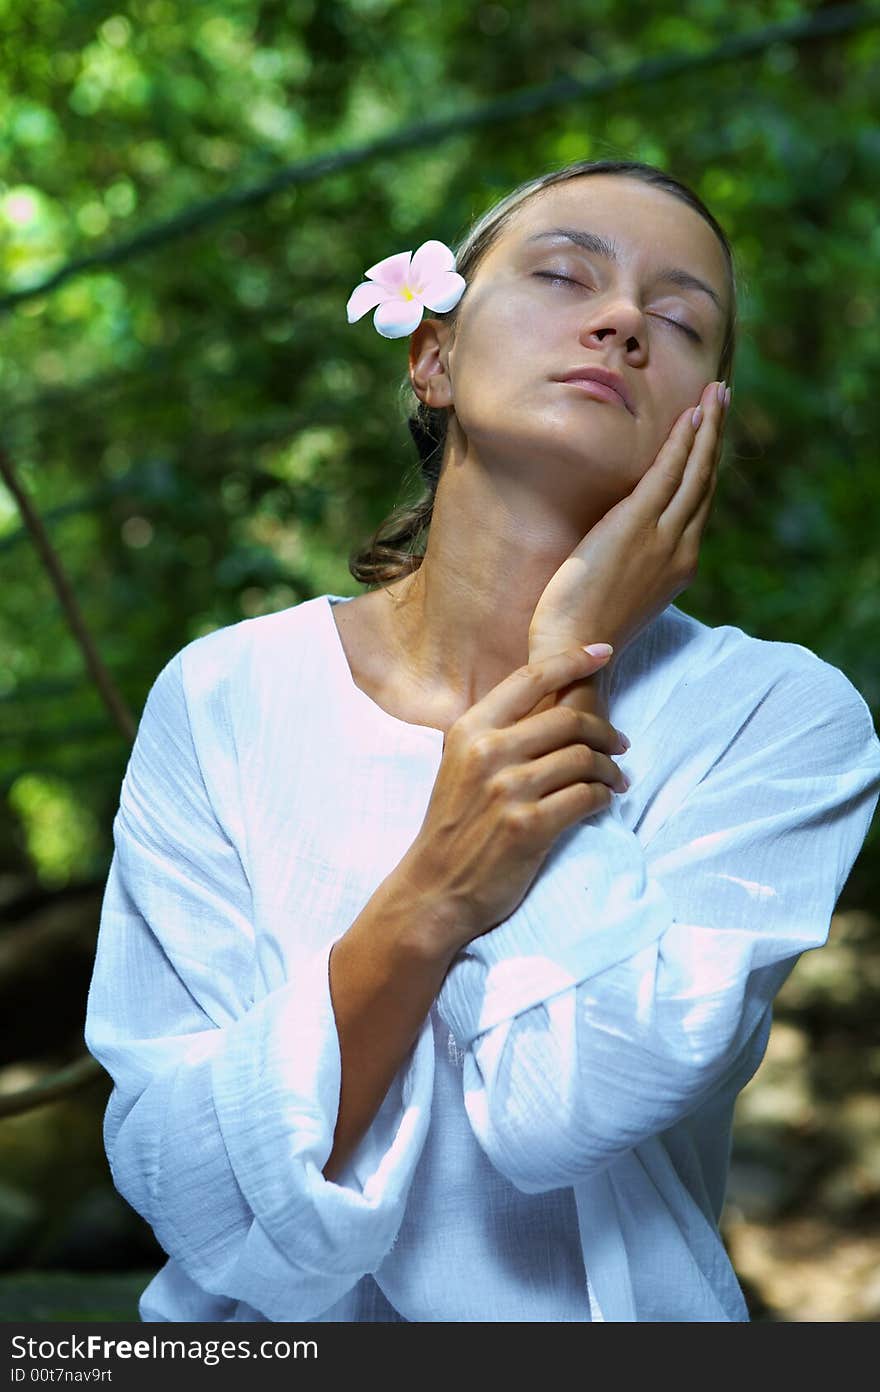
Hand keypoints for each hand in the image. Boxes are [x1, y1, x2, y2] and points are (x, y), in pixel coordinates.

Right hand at [395, 646, 627, 950]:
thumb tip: (548, 702)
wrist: (434, 888)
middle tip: (619, 744)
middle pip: (568, 719)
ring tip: (616, 779)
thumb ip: (494, 733)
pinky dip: (603, 797)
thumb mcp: (459, 765)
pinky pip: (586, 797)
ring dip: (610, 768)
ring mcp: (508, 790)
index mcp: (470, 730)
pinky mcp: (529, 827)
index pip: (530, 678)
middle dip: (605, 729)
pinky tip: (603, 801)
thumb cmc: (453, 826)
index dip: (573, 660)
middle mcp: (487, 753)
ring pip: (583, 759)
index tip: (603, 652)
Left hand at [528, 379, 729, 666]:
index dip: (704, 465)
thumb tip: (615, 545)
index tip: (709, 434)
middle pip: (704, 482)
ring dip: (706, 429)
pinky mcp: (636, 528)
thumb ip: (628, 565)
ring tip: (716, 393)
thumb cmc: (581, 632)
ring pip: (694, 473)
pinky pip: (666, 476)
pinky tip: (690, 417)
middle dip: (714, 436)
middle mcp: (679, 550)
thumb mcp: (617, 594)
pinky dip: (682, 444)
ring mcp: (662, 538)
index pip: (696, 505)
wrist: (574, 654)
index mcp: (676, 567)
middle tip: (722, 397)